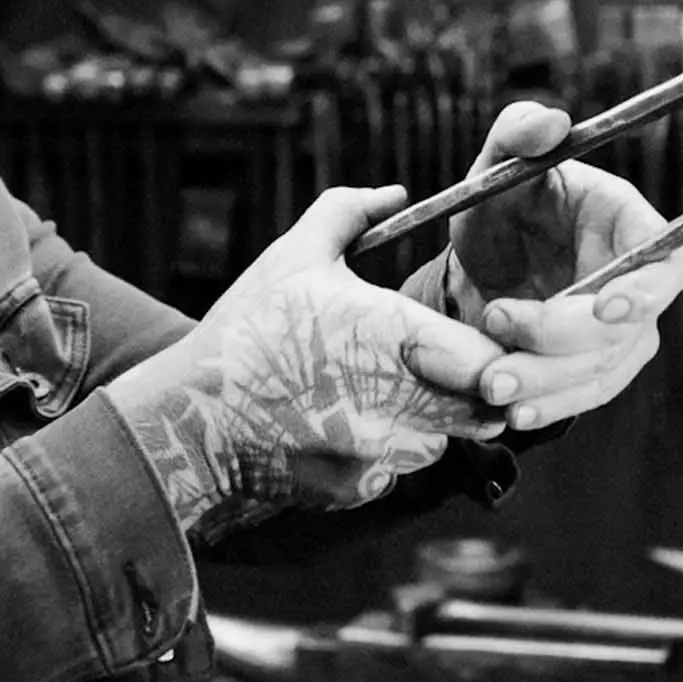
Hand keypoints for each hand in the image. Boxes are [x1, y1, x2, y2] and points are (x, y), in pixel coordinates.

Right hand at [110, 186, 510, 539]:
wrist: (185, 421)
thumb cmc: (243, 331)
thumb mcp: (291, 256)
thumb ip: (348, 213)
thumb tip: (395, 192)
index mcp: (393, 336)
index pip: (492, 356)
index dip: (497, 350)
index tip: (481, 339)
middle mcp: (399, 401)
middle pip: (483, 406)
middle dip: (472, 388)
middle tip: (444, 367)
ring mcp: (380, 453)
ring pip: (443, 440)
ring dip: (429, 421)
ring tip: (379, 392)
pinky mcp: (359, 489)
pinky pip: (397, 472)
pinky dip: (384, 455)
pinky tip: (340, 427)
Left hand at [434, 101, 682, 430]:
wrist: (481, 264)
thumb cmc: (502, 204)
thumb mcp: (497, 164)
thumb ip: (518, 133)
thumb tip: (550, 121)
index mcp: (627, 223)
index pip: (664, 262)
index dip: (644, 291)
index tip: (601, 308)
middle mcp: (634, 282)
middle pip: (625, 329)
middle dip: (561, 342)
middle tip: (498, 338)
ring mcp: (619, 333)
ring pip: (600, 370)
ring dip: (547, 383)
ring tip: (491, 384)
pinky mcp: (593, 368)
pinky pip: (583, 396)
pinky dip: (551, 407)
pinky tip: (514, 412)